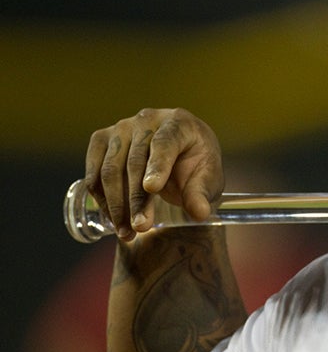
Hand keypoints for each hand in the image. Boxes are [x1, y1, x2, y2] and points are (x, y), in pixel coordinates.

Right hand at [84, 108, 223, 240]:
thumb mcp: (208, 180)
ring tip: (127, 232)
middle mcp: (146, 120)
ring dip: (116, 204)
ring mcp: (120, 128)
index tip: (152, 189)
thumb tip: (199, 213)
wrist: (180, 154)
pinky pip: (95, 172)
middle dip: (136, 198)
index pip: (165, 143)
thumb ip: (202, 195)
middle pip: (135, 160)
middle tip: (141, 227)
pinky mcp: (102, 141)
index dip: (158, 166)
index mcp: (179, 122)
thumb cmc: (197, 165)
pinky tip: (113, 220)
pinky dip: (101, 199)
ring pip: (111, 169)